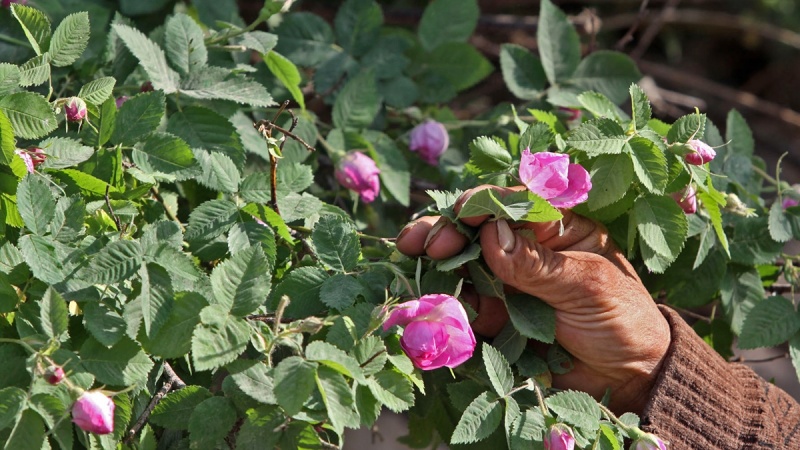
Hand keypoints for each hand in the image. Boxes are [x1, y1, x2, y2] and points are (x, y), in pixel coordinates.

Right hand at [395, 186, 670, 414]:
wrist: (630, 381)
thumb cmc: (624, 321)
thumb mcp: (588, 285)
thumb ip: (538, 264)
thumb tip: (490, 235)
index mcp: (558, 229)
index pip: (513, 206)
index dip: (481, 205)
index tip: (457, 213)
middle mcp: (529, 252)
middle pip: (478, 233)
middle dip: (446, 233)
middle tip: (418, 242)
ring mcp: (511, 286)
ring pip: (465, 268)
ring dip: (438, 267)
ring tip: (414, 269)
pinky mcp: (500, 319)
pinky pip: (467, 308)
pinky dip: (447, 306)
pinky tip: (431, 305)